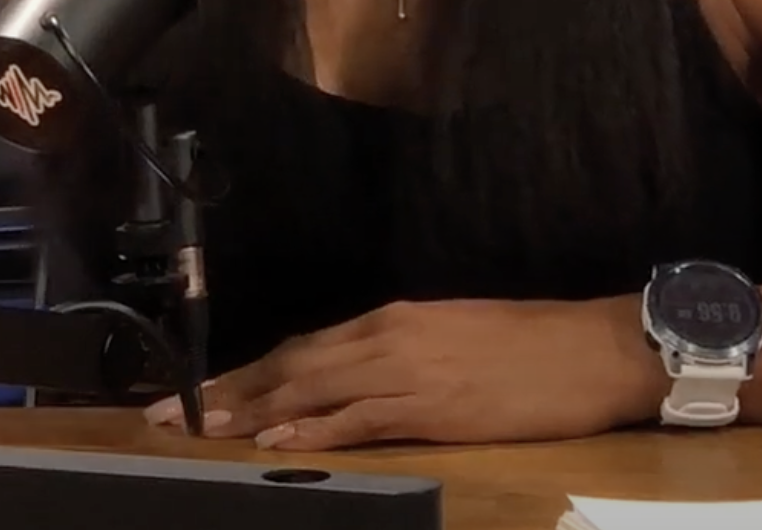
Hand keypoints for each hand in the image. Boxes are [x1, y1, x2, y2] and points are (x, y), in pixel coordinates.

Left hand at [143, 298, 669, 451]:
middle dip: (227, 391)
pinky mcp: (433, 408)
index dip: (248, 370)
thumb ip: (401, 355)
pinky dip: (311, 430)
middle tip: (165, 415)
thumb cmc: (533, 346)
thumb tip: (355, 381)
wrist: (596, 348)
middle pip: (291, 365)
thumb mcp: (456, 337)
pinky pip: (357, 419)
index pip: (304, 346)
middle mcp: (389, 338)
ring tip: (200, 432)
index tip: (199, 391)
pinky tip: (275, 442)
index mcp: (395, 318)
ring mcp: (409, 372)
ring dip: (252, 411)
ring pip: (311, 390)